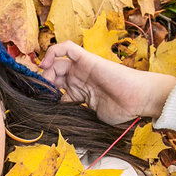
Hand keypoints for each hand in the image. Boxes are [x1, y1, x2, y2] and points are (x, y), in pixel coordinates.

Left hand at [39, 40, 175, 124]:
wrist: (138, 99)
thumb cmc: (121, 110)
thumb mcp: (93, 117)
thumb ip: (77, 117)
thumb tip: (60, 128)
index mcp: (79, 92)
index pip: (56, 91)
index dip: (44, 96)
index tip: (37, 104)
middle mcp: (79, 78)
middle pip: (52, 75)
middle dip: (42, 83)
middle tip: (37, 93)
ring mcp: (82, 68)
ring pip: (56, 62)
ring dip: (45, 70)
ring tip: (43, 81)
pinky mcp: (87, 58)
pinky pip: (67, 47)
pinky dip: (53, 50)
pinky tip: (46, 63)